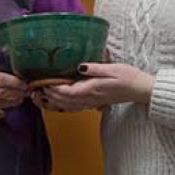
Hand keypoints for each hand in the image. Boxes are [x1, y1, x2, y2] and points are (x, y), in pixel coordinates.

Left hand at [38, 62, 153, 111]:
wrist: (141, 90)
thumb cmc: (129, 77)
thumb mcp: (112, 68)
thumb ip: (94, 68)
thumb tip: (78, 66)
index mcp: (91, 90)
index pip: (66, 92)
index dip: (52, 89)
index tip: (40, 82)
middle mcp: (89, 99)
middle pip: (62, 102)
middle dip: (47, 97)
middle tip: (33, 90)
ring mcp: (91, 102)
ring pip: (66, 107)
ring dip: (52, 103)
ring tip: (39, 97)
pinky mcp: (93, 102)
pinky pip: (73, 107)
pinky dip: (62, 106)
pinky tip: (55, 102)